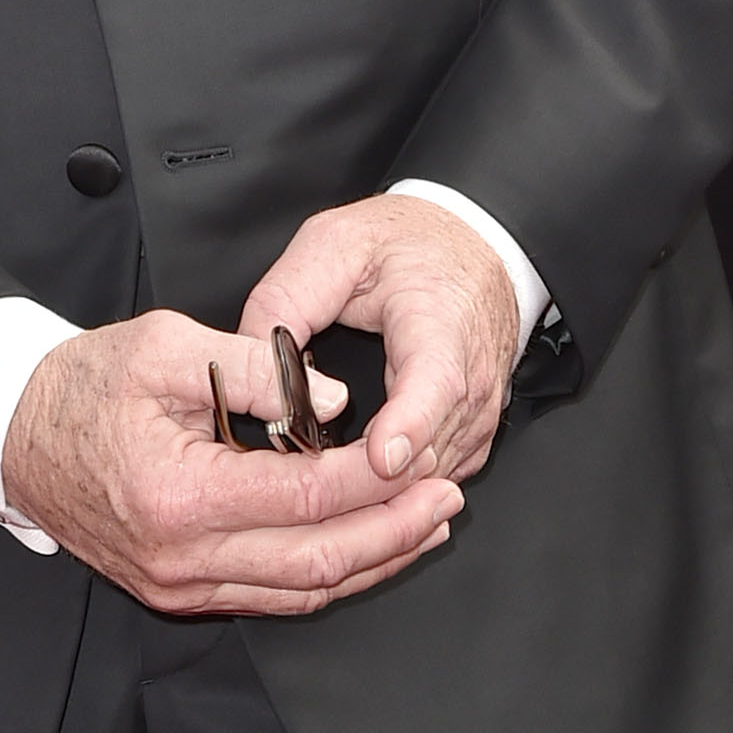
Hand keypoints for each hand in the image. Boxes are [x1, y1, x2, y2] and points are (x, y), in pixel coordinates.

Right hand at [1, 310, 461, 615]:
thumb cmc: (83, 382)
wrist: (13, 432)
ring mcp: (178, 585)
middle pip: (317, 561)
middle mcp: (181, 558)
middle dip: (394, 533)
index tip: (422, 463)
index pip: (305, 498)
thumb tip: (332, 400)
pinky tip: (363, 547)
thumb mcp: (165, 345)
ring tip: (425, 526)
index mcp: (178, 494)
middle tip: (447, 502)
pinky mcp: (178, 592)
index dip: (375, 484)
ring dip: (371, 562)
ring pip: (300, 591)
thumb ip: (255, 369)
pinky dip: (326, 574)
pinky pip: (270, 595)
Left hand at [239, 193, 521, 489]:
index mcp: (439, 321)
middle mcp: (472, 376)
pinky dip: (400, 488)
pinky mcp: (473, 432)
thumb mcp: (334, 244)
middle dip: (375, 474)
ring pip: (434, 471)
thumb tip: (254, 360)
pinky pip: (438, 476)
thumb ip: (289, 298)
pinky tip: (354, 484)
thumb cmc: (404, 244)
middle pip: (432, 444)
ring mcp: (478, 411)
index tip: (381, 457)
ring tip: (321, 486)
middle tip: (310, 481)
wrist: (471, 244)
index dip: (409, 424)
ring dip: (384, 488)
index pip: (436, 383)